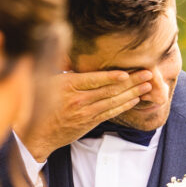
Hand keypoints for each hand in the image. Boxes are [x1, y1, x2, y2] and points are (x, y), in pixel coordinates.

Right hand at [18, 69, 152, 159]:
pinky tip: (135, 99)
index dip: (112, 76)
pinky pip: (110, 112)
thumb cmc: (39, 102)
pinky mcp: (89, 122)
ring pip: (113, 101)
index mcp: (67, 86)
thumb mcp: (47, 80)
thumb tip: (74, 53)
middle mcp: (78, 100)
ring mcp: (85, 113)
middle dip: (132, 81)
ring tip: (147, 86)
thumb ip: (64, 68)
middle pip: (109, 89)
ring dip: (133, 93)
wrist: (37, 133)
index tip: (127, 72)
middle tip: (148, 74)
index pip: (94, 80)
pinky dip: (124, 105)